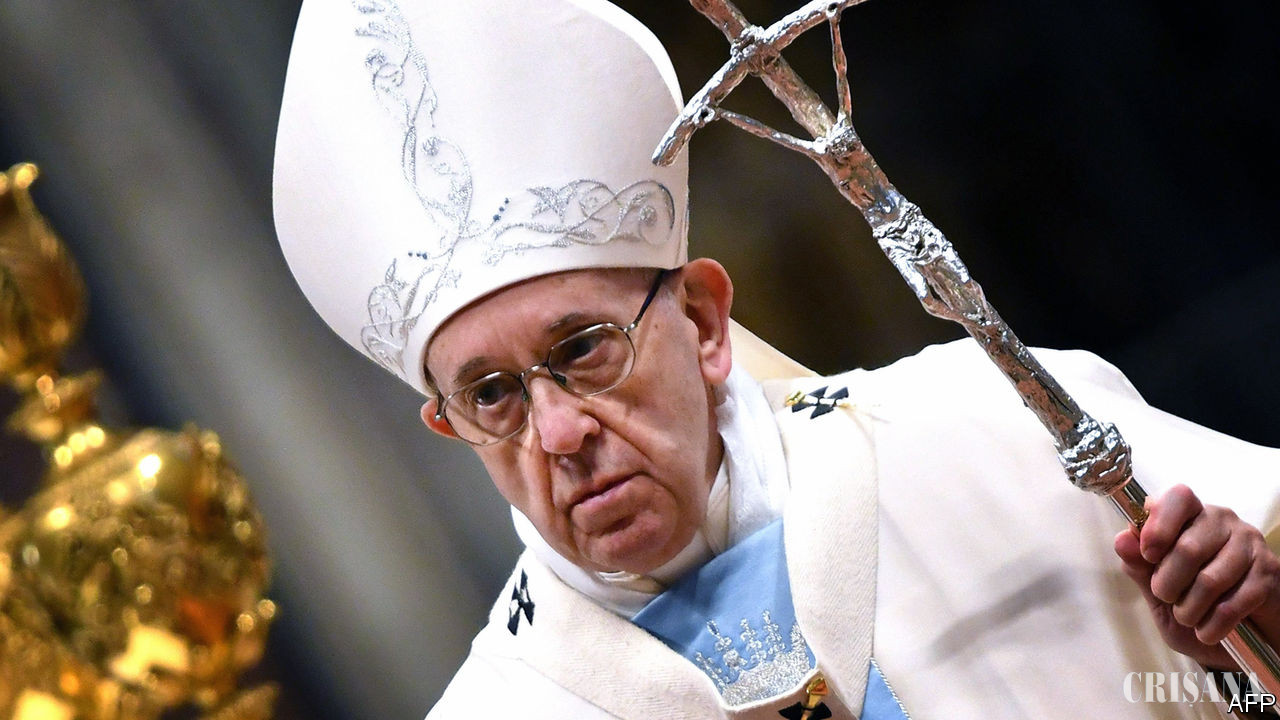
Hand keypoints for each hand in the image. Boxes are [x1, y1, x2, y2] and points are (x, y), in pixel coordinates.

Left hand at [1113, 484, 1279, 668]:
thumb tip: (1123, 540)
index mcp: (1189, 514)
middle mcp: (1221, 520)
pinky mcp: (1269, 572)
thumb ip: (1140, 567)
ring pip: (1210, 579)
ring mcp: (1249, 544)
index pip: (1177, 498)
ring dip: (1190, 609)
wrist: (1238, 640)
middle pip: (1188, 547)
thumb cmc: (1193, 607)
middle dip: (1168, 584)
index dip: (1158, 526)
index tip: (1149, 555)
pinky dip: (1213, 625)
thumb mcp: (1157, 592)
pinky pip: (1234, 603)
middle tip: (1167, 598)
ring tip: (1187, 618)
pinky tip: (1208, 631)